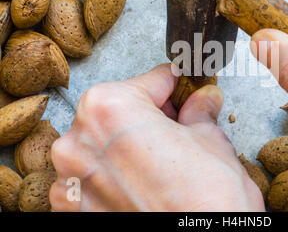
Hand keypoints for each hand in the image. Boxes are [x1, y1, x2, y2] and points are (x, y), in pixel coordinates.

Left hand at [50, 64, 264, 211]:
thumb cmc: (207, 201)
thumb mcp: (212, 141)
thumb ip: (200, 113)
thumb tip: (203, 100)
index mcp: (110, 108)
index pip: (150, 80)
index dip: (175, 84)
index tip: (184, 87)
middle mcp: (78, 141)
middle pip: (121, 110)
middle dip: (152, 113)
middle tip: (181, 123)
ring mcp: (71, 179)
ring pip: (104, 144)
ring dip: (131, 143)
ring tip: (164, 158)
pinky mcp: (73, 211)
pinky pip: (94, 177)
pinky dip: (116, 174)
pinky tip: (144, 182)